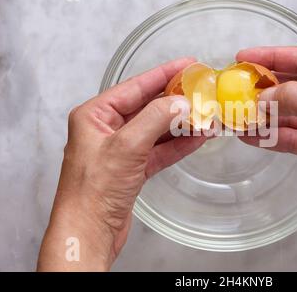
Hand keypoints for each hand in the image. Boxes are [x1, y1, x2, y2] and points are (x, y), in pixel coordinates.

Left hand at [37, 58, 205, 270]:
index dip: (163, 74)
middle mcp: (107, 129)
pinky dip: (178, 145)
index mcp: (95, 115)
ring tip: (206, 115)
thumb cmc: (93, 190)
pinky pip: (160, 150)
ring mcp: (121, 150)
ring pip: (157, 130)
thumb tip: (181, 102)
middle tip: (202, 90)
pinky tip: (198, 138)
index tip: (187, 65)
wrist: (89, 232)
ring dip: (182, 124)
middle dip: (176, 101)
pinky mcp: (133, 169)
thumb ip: (155, 119)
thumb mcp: (126, 146)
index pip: (135, 87)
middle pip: (148, 107)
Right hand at [237, 47, 296, 270]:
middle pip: (291, 87)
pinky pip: (289, 137)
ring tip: (236, 116)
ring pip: (286, 115)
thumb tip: (264, 96)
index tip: (244, 58)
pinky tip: (250, 136)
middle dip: (263, 89)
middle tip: (235, 90)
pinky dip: (269, 136)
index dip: (272, 56)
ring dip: (262, 116)